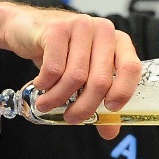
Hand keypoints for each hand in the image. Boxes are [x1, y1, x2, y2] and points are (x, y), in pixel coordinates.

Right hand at [2, 6, 141, 138]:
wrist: (28, 29)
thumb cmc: (62, 54)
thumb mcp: (84, 76)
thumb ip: (99, 101)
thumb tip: (110, 132)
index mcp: (118, 42)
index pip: (131, 68)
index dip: (123, 92)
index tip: (109, 109)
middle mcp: (103, 31)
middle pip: (100, 80)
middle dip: (84, 107)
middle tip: (71, 118)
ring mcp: (80, 26)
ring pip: (75, 77)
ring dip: (58, 98)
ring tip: (47, 105)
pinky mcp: (56, 28)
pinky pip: (53, 68)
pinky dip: (45, 84)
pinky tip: (41, 85)